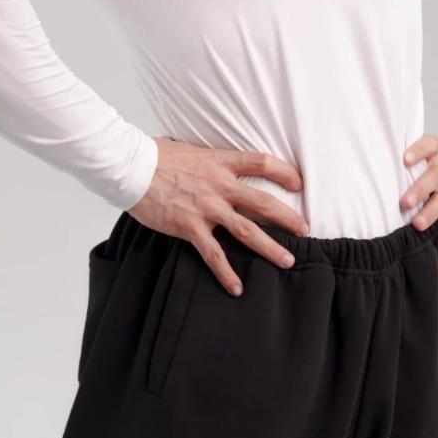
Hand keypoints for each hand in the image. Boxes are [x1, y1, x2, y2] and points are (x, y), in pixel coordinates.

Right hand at [128, 138, 308, 295]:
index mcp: (220, 162)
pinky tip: (237, 287)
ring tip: (287, 260)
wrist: (132, 168)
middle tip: (305, 229)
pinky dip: (226, 273)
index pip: (261, 162)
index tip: (299, 182)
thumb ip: (210, 160)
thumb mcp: (191, 150)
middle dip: (288, 217)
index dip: (284, 171)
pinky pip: (214, 254)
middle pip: (263, 202)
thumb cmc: (157, 156)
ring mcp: (206, 208)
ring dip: (270, 247)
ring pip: (246, 231)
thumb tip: (217, 163)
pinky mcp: (190, 227)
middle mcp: (219, 185)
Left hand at [399, 135, 437, 275]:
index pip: (428, 147)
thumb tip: (380, 163)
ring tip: (419, 228)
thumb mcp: (433, 147)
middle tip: (405, 202)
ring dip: (433, 217)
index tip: (405, 159)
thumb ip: (414, 154)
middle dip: (420, 191)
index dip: (417, 152)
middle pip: (435, 180)